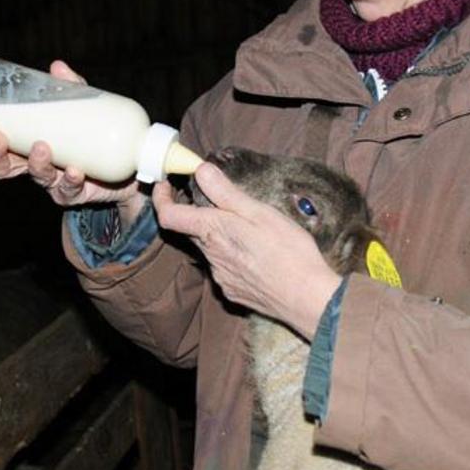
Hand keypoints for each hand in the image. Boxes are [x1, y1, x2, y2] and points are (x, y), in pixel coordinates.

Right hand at [0, 60, 144, 221]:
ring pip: (36, 177)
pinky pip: (71, 189)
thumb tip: (57, 66)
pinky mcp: (77, 192)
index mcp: (26, 145)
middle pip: (5, 167)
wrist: (126, 169)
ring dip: (36, 164)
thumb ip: (71, 89)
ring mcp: (55, 181)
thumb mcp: (81, 107)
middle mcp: (35, 166)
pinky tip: (75, 171)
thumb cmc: (94, 136)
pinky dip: (72, 180)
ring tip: (42, 148)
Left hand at [153, 162, 341, 338]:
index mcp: (214, 233)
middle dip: (201, 214)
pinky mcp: (234, 292)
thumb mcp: (260, 213)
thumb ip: (226, 193)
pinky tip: (259, 257)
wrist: (308, 298)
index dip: (162, 198)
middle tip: (223, 202)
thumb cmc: (289, 252)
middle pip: (193, 231)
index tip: (166, 185)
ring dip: (222, 237)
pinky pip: (226, 269)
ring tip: (252, 231)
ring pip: (211, 250)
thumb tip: (201, 171)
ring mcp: (221, 278)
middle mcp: (211, 257)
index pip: (170, 216)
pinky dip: (235, 258)